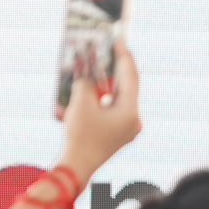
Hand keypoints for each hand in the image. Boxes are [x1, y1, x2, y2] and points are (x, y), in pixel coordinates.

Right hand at [56, 44, 142, 181]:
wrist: (75, 168)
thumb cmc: (80, 138)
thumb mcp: (81, 103)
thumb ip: (86, 81)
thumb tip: (86, 72)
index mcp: (131, 113)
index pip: (130, 77)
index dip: (124, 56)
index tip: (119, 39)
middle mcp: (133, 121)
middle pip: (124, 87)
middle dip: (112, 68)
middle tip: (107, 49)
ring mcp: (125, 129)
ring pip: (114, 98)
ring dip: (100, 84)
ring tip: (91, 67)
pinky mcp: (115, 134)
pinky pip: (106, 110)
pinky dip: (94, 101)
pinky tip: (80, 92)